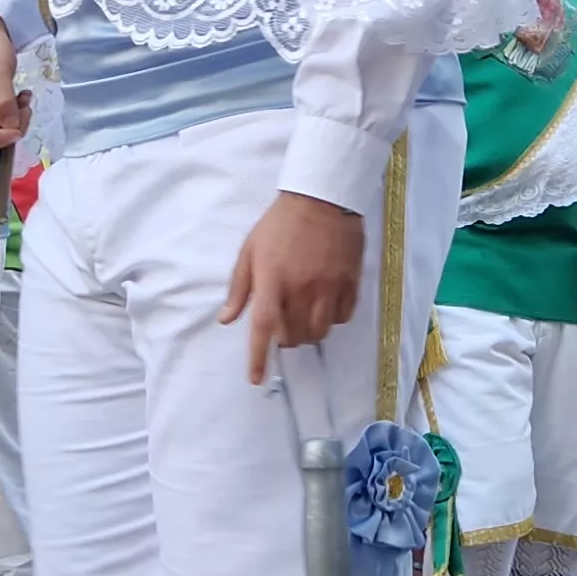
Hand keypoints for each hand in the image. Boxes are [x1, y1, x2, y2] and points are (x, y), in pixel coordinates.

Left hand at [218, 191, 363, 385]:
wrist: (321, 197)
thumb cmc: (280, 223)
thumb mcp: (250, 250)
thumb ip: (239, 287)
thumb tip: (227, 319)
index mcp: (272, 280)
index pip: (263, 327)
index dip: (258, 357)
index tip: (256, 378)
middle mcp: (301, 288)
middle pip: (293, 336)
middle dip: (285, 338)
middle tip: (282, 324)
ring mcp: (328, 287)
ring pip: (319, 332)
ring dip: (308, 332)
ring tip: (304, 316)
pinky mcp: (350, 282)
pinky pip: (343, 318)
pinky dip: (332, 319)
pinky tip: (326, 305)